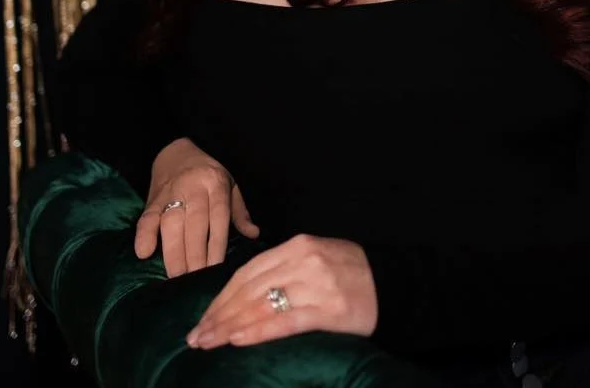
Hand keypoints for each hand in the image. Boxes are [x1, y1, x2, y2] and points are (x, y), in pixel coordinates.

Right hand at [134, 137, 260, 277]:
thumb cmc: (208, 173)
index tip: (215, 268)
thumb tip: (254, 234)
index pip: (217, 216)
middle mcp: (193, 187)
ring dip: (173, 251)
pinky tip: (144, 253)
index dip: (216, 244)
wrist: (176, 150)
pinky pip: (147, 217)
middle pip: (194, 223)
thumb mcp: (230, 185)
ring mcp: (171, 192)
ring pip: (171, 223)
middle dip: (194, 254)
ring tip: (176, 276)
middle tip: (194, 279)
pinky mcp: (152, 199)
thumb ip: (239, 212)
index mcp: (215, 183)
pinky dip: (144, 235)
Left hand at [185, 233, 377, 348]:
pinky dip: (258, 331)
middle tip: (196, 337)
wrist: (393, 282)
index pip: (248, 272)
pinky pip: (285, 321)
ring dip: (230, 326)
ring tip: (209, 343)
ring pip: (261, 305)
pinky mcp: (328, 309)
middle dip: (219, 315)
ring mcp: (316, 284)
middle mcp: (303, 261)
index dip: (221, 297)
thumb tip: (243, 293)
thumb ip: (284, 268)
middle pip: (249, 289)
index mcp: (298, 245)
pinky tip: (238, 341)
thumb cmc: (350, 272)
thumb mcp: (316, 257)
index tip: (203, 317)